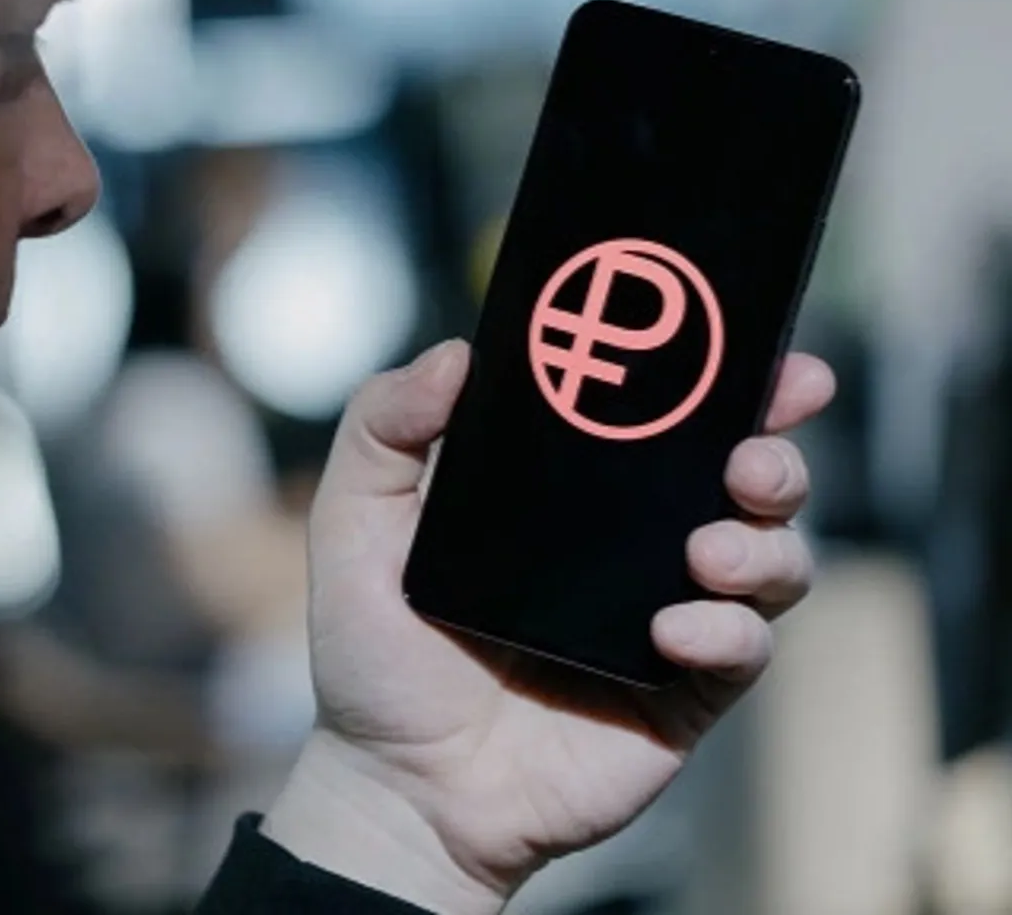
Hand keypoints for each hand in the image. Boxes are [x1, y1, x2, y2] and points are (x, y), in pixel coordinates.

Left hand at [262, 340, 834, 913]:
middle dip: (772, 450)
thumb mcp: (356, 523)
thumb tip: (455, 355)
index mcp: (570, 492)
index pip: (661, 418)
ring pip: (771, 557)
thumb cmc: (378, 651)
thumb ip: (384, 428)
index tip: (747, 344)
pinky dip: (728, 629)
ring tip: (704, 549)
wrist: (399, 784)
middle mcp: (632, 544)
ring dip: (763, 540)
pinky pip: (744, 648)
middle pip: (742, 477)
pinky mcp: (684, 692)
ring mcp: (668, 616)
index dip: (718, 376)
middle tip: (750, 452)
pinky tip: (673, 629)